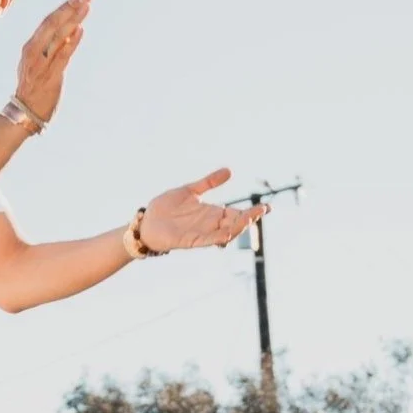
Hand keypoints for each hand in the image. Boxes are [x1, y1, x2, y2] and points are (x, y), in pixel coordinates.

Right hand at [14, 0, 91, 124]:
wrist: (25, 112)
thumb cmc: (34, 87)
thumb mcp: (39, 63)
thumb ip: (53, 48)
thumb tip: (71, 31)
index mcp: (30, 47)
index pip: (47, 22)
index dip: (62, 8)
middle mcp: (34, 53)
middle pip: (52, 25)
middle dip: (69, 9)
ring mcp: (41, 64)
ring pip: (58, 37)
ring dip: (73, 20)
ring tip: (86, 7)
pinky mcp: (50, 76)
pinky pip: (62, 56)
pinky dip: (71, 43)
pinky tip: (80, 30)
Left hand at [139, 169, 266, 251]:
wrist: (146, 221)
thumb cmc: (166, 208)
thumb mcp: (189, 191)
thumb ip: (209, 182)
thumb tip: (229, 171)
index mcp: (212, 213)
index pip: (237, 214)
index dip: (252, 212)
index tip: (266, 208)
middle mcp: (210, 225)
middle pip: (235, 224)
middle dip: (248, 219)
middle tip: (260, 211)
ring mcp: (201, 233)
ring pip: (225, 233)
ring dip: (236, 228)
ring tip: (248, 219)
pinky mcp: (189, 241)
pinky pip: (206, 240)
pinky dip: (216, 238)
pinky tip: (226, 234)